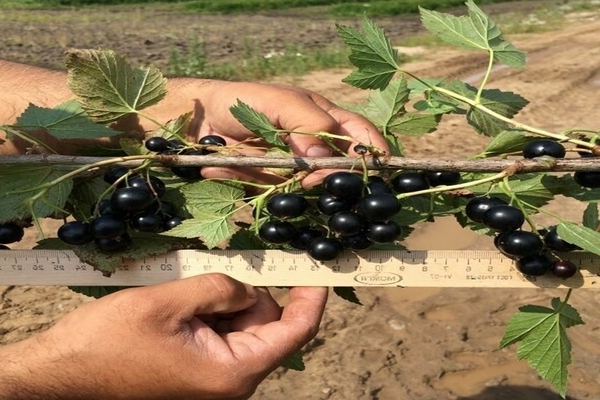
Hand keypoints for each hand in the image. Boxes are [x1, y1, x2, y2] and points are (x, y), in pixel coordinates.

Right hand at [0, 274, 327, 399]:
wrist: (60, 375)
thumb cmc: (106, 344)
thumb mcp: (168, 303)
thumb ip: (219, 288)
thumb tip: (248, 286)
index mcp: (232, 372)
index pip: (295, 332)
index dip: (312, 299)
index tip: (320, 270)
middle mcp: (230, 381)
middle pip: (267, 324)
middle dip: (249, 294)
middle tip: (213, 278)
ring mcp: (214, 378)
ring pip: (243, 326)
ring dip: (224, 302)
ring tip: (181, 300)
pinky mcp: (198, 371)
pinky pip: (221, 333)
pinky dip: (211, 311)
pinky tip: (180, 306)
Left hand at [155, 80, 388, 187]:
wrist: (199, 118)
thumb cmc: (242, 100)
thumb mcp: (277, 102)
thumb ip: (304, 122)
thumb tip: (323, 156)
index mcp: (324, 120)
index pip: (360, 135)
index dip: (374, 151)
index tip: (379, 168)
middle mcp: (314, 148)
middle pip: (338, 170)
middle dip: (327, 177)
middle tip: (306, 176)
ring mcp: (292, 170)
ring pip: (306, 189)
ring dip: (288, 187)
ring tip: (263, 170)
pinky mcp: (269, 187)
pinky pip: (271, 197)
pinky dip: (249, 187)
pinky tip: (221, 170)